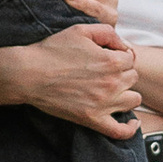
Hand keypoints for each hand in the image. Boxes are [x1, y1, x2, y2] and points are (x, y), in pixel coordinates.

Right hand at [13, 22, 143, 134]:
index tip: (107, 58)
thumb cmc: (52, 51)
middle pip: (132, 78)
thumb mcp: (81, 30)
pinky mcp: (92, 119)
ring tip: (114, 90)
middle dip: (122, 73)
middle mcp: (112, 83)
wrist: (28, 74)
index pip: (130, 59)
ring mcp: (103, 104)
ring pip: (133, 100)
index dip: (119, 56)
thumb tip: (122, 44)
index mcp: (111, 61)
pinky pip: (120, 131)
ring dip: (126, 94)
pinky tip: (132, 123)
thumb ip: (107, 32)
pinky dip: (129, 129)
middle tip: (104, 72)